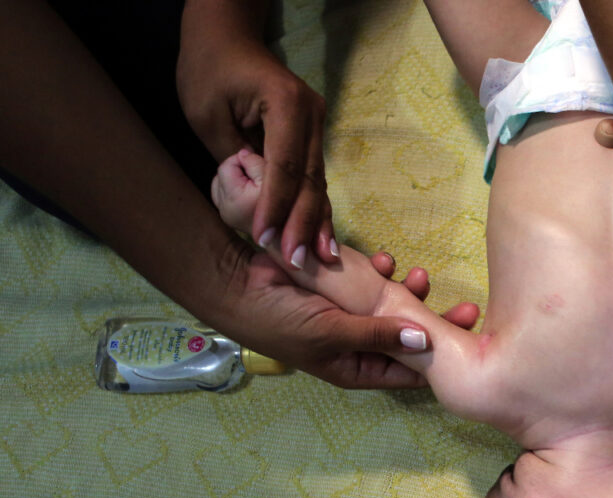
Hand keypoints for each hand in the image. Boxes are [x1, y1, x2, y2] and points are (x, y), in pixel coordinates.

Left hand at [178, 26, 333, 266]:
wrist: (226, 37)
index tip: (265, 238)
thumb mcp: (207, 114)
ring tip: (320, 258)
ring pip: (319, 182)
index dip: (276, 205)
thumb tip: (256, 199)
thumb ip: (234, 158)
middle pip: (311, 178)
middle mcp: (312, 115)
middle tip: (298, 261)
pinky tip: (321, 238)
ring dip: (316, 221)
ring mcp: (318, 125)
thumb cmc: (210, 70)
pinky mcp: (314, 136)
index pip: (285, 165)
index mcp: (286, 103)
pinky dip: (315, 208)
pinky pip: (315, 177)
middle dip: (304, 223)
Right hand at [213, 241, 478, 388]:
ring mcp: (354, 315)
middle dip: (435, 321)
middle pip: (409, 338)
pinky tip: (386, 260)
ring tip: (420, 274)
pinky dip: (383, 272)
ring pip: (396, 308)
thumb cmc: (278, 319)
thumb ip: (377, 334)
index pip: (409, 372)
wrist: (236, 284)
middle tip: (468, 307)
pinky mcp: (347, 288)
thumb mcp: (330, 332)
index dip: (440, 360)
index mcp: (357, 368)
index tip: (471, 344)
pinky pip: (376, 283)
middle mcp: (360, 345)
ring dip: (410, 291)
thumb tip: (425, 341)